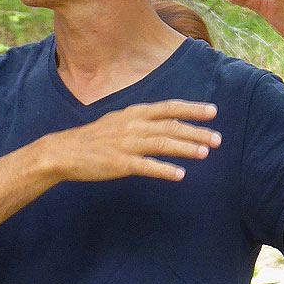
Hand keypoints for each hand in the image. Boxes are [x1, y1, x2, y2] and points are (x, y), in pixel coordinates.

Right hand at [37, 100, 221, 182]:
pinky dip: (164, 170)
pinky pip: (146, 166)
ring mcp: (126, 144)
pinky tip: (179, 175)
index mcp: (134, 113)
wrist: (64, 151)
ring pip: (162, 144)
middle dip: (196, 131)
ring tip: (206, 153)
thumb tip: (170, 123)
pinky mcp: (119, 163)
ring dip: (185, 148)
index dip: (191, 109)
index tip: (212, 111)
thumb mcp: (119, 121)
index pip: (168, 108)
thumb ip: (143, 121)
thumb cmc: (94, 137)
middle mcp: (133, 125)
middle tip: (218, 138)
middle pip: (171, 126)